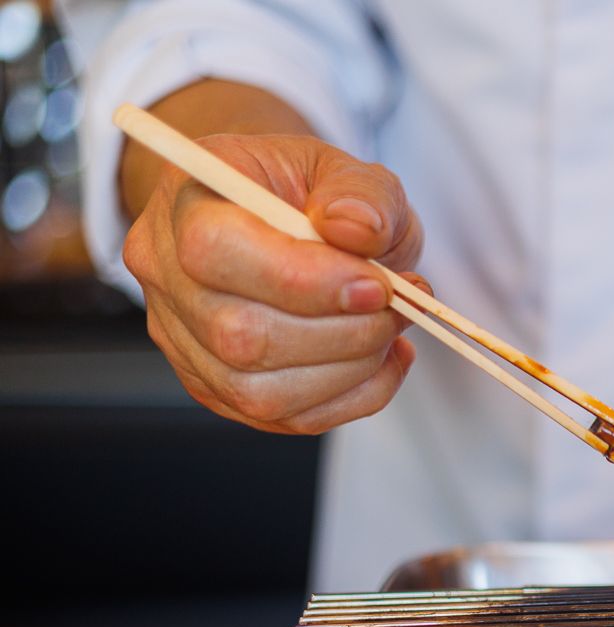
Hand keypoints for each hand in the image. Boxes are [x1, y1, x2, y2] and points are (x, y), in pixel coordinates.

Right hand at [123, 133, 424, 433]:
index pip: (214, 250)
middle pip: (238, 334)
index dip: (304, 280)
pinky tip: (380, 359)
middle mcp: (165, 274)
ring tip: (390, 329)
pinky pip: (287, 417)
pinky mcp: (216, 387)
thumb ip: (363, 194)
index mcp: (185, 200)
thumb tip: (357, 229)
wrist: (287, 219)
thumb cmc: (311, 194)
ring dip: (351, 369)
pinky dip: (353, 396)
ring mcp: (182, 340)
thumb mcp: (349, 170)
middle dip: (343, 333)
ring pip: (261, 391)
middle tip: (396, 308)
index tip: (377, 286)